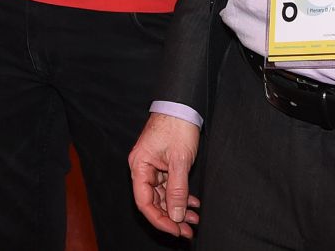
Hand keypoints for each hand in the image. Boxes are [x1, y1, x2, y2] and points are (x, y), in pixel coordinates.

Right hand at [129, 113, 201, 236]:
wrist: (182, 105)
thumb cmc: (177, 126)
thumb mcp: (180, 161)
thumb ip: (177, 190)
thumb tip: (175, 215)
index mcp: (139, 166)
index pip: (144, 202)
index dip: (159, 219)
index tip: (176, 229)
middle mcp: (142, 168)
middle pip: (153, 201)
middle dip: (171, 217)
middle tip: (188, 230)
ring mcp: (153, 166)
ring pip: (163, 196)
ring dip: (178, 208)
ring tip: (194, 219)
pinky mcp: (163, 164)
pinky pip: (169, 186)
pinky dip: (181, 196)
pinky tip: (193, 204)